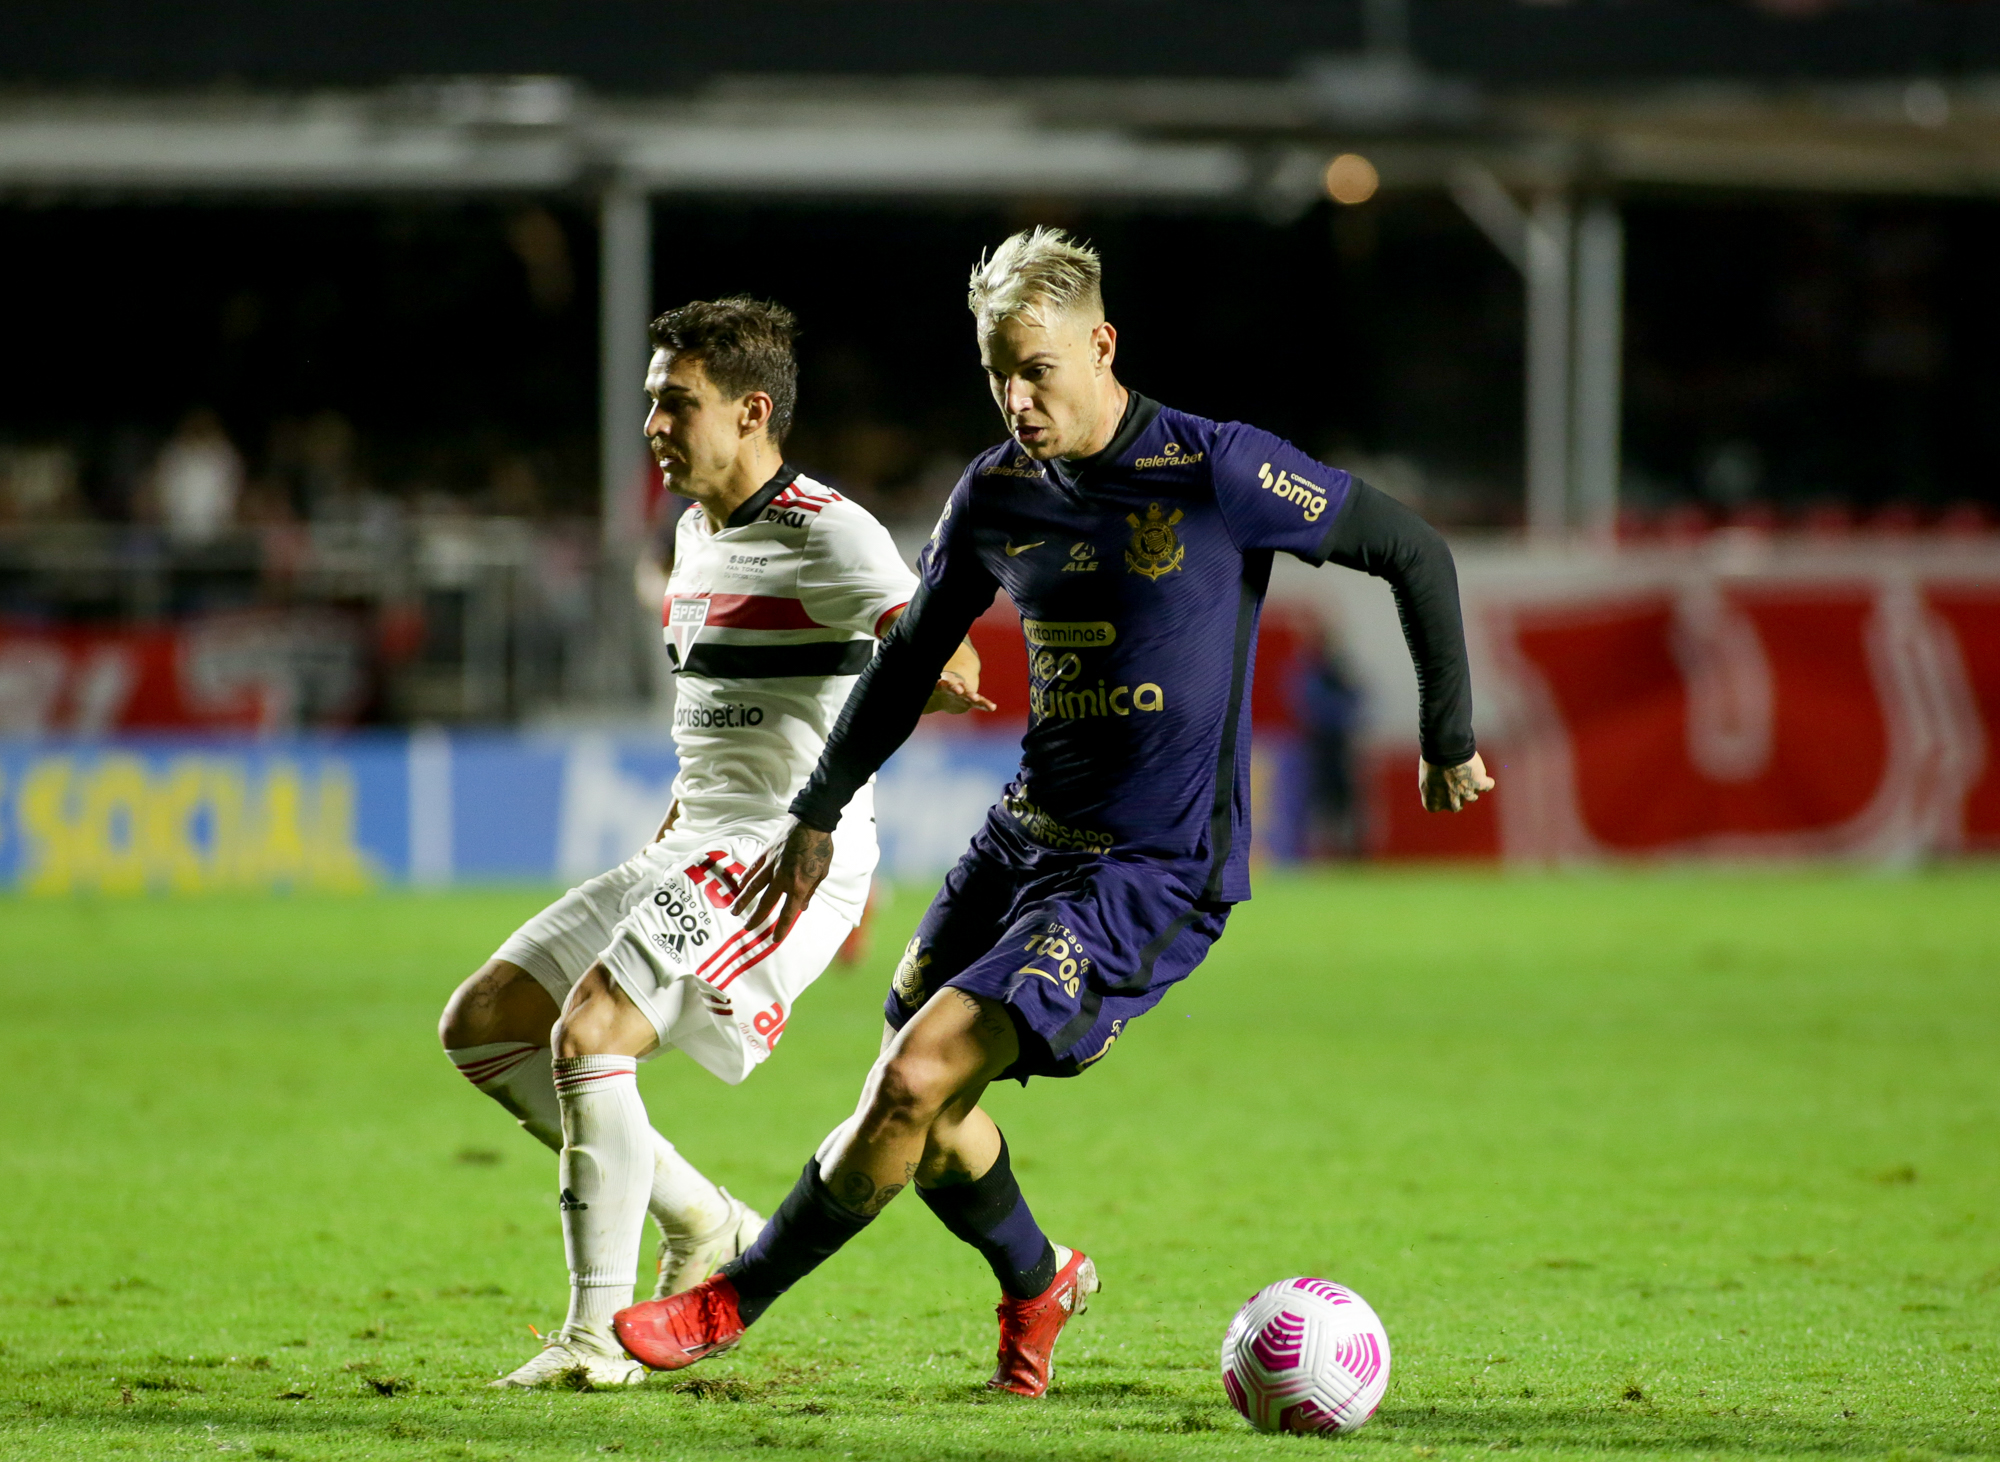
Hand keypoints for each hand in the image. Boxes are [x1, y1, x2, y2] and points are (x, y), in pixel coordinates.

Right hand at [738, 818, 835, 939]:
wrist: (812, 822)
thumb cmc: (821, 847)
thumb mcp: (822, 872)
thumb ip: (811, 891)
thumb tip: (803, 907)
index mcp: (799, 886)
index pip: (788, 913)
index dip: (781, 929)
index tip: (774, 940)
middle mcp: (782, 878)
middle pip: (765, 903)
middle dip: (756, 918)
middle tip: (747, 929)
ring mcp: (771, 866)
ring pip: (753, 887)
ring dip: (742, 901)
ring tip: (734, 912)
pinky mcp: (766, 853)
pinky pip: (753, 869)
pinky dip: (746, 877)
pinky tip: (740, 885)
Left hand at [923, 669, 997, 714]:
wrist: (943, 694)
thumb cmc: (931, 692)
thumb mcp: (925, 692)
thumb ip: (922, 690)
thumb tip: (890, 691)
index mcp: (942, 683)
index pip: (941, 682)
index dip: (940, 683)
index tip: (940, 683)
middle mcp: (954, 687)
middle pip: (955, 686)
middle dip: (957, 688)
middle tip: (960, 690)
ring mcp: (963, 693)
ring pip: (969, 694)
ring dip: (972, 696)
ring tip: (976, 698)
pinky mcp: (970, 701)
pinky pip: (979, 703)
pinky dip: (985, 704)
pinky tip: (993, 708)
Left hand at [1419, 752, 1493, 811]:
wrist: (1444, 749)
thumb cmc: (1432, 758)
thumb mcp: (1425, 774)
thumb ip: (1433, 784)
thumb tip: (1440, 783)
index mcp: (1432, 800)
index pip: (1435, 807)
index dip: (1438, 797)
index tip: (1439, 786)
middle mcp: (1450, 801)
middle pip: (1456, 806)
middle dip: (1456, 796)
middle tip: (1455, 782)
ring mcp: (1466, 794)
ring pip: (1472, 798)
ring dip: (1470, 788)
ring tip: (1468, 776)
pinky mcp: (1479, 783)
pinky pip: (1488, 786)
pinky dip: (1487, 781)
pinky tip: (1484, 776)